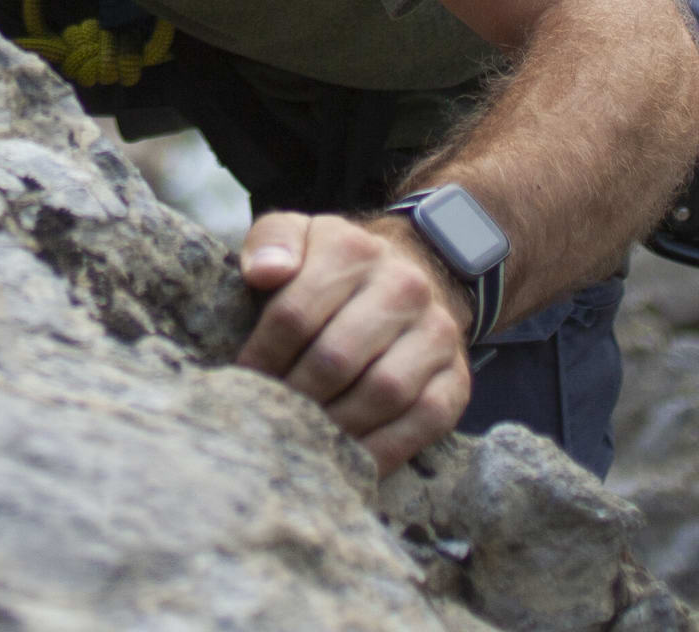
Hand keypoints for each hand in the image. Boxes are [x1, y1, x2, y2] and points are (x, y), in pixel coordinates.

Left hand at [233, 211, 471, 470]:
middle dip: (294, 397)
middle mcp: (403, 287)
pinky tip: (348, 461)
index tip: (242, 381)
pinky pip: (424, 421)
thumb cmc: (336, 268)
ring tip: (302, 440)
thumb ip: (272, 242)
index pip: (295, 314)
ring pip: (382, 392)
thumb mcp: (300, 237)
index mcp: (353, 250)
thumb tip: (263, 273)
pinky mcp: (456, 378)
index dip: (261, 357)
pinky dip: (383, 449)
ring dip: (335, 427)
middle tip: (268, 418)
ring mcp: (436, 333)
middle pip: (336, 359)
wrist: (416, 271)